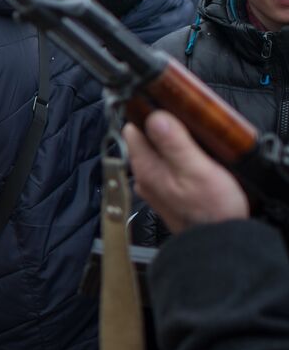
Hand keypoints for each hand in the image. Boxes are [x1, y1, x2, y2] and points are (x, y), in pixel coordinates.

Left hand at [124, 111, 247, 232]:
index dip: (147, 114)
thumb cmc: (210, 210)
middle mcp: (143, 176)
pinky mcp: (165, 192)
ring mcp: (153, 185)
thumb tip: (156, 117)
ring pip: (156, 153)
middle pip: (144, 139)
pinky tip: (194, 159)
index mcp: (145, 167)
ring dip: (172, 143)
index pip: (133, 129)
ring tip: (193, 140)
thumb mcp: (195, 169)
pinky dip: (176, 158)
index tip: (166, 106)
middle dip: (162, 128)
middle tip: (186, 123)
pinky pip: (165, 166)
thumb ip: (174, 142)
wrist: (217, 243)